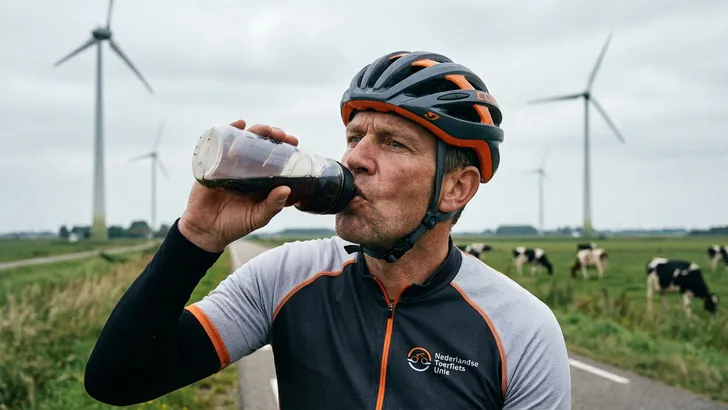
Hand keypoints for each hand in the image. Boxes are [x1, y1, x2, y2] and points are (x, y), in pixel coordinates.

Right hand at [178, 120, 298, 252]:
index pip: (275, 158)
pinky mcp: (213, 164)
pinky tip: (239, 125)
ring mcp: (230, 165)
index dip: (285, 148)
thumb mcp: (257, 217)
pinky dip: (230, 131)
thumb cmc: (235, 225)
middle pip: (261, 146)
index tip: (293, 142)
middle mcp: (247, 169)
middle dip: (272, 136)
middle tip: (280, 135)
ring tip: (264, 129)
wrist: (205, 230)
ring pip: (244, 142)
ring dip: (255, 131)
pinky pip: (221, 144)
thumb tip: (286, 189)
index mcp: (261, 180)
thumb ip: (272, 206)